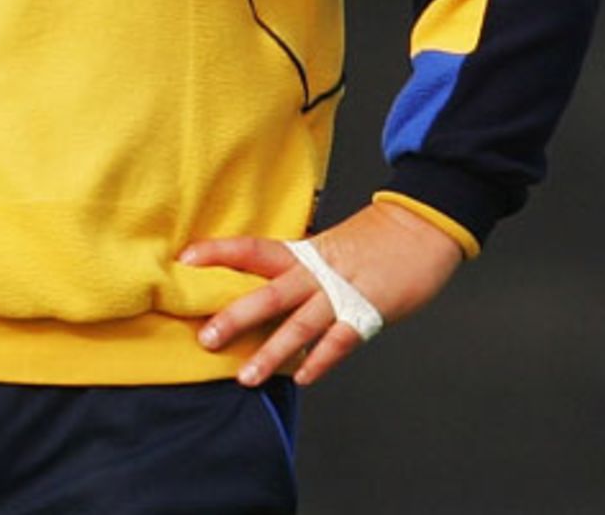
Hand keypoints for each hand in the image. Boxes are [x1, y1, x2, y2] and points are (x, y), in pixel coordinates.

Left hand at [180, 200, 464, 386]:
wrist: (419, 228)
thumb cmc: (371, 240)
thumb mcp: (326, 249)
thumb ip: (298, 271)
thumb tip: (260, 291)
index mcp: (303, 252)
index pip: (252, 250)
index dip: (219, 253)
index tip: (185, 260)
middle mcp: (316, 272)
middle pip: (269, 293)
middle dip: (236, 317)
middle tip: (205, 338)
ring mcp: (342, 293)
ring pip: (300, 324)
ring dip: (272, 352)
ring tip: (247, 376)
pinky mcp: (369, 312)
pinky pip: (340, 340)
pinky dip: (321, 358)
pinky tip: (303, 377)